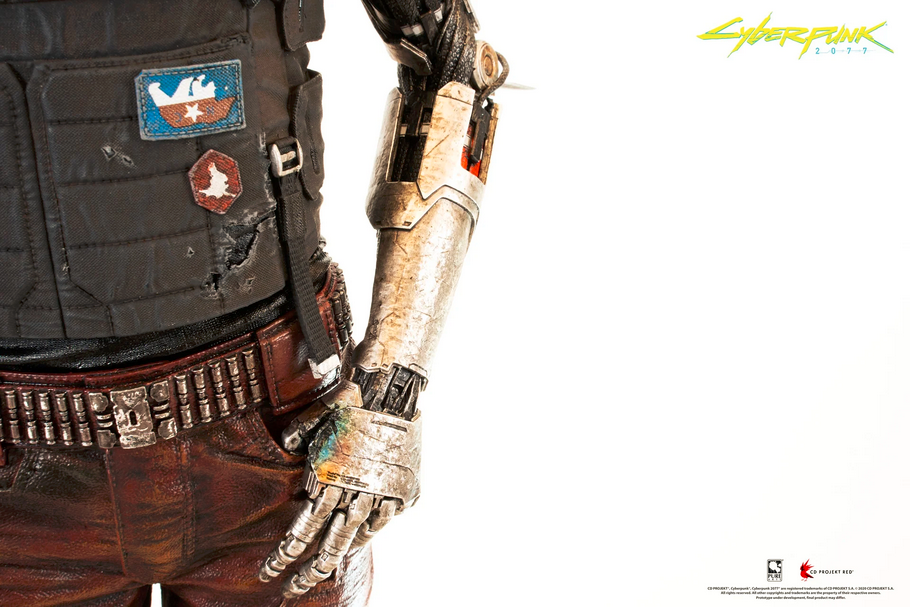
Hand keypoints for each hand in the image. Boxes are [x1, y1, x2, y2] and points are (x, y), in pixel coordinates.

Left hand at [258, 380, 420, 597]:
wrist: (393, 392)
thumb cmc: (349, 400)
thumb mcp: (315, 417)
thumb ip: (298, 435)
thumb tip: (286, 445)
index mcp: (327, 480)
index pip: (301, 532)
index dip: (283, 556)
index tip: (268, 572)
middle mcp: (353, 493)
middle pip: (328, 546)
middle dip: (307, 573)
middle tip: (292, 590)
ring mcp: (381, 495)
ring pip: (356, 538)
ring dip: (337, 556)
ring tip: (323, 572)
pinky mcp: (403, 491)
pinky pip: (381, 522)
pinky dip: (368, 532)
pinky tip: (356, 540)